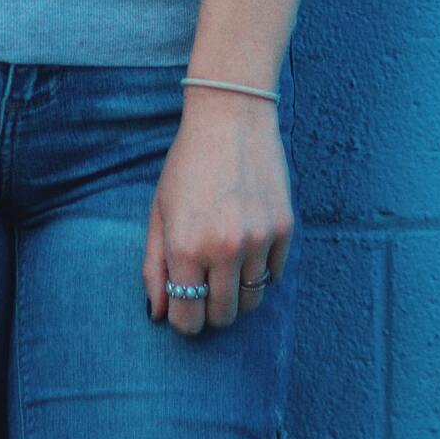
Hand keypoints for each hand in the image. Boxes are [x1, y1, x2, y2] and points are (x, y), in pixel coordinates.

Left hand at [142, 95, 293, 335]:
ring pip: (252, 301)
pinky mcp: (285, 230)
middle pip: (223, 316)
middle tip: (205, 284)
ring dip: (238, 291)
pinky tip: (248, 242)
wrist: (231, 117)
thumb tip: (158, 314)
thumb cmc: (187, 165)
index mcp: (186, 247)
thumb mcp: (159, 212)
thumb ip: (154, 267)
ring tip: (226, 262)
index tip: (184, 307)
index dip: (184, 320)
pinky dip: (261, 270)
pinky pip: (275, 275)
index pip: (188, 319)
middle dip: (211, 309)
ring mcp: (259, 240)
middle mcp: (225, 250)